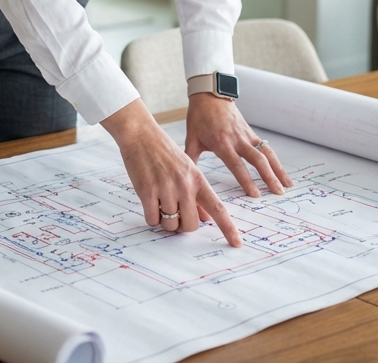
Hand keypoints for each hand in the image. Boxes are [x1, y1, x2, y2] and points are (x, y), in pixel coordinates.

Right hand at [101, 99, 242, 246]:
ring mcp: (166, 188)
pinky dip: (151, 217)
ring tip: (159, 204)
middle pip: (191, 225)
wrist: (140, 134)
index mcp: (197, 179)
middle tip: (174, 213)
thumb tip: (207, 219)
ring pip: (170, 225)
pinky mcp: (147, 191)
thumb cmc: (163, 151)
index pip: (217, 208)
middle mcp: (184, 185)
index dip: (228, 228)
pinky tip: (149, 202)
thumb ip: (197, 193)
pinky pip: (152, 219)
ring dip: (164, 221)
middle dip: (182, 226)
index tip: (237, 244)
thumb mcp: (186, 169)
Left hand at [185, 92, 291, 197]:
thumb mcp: (191, 138)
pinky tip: (282, 173)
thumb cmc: (199, 116)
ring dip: (278, 170)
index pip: (236, 164)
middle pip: (257, 160)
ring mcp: (246, 135)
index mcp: (221, 142)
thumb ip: (190, 158)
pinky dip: (276, 161)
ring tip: (287, 186)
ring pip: (267, 154)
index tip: (255, 194)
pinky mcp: (251, 133)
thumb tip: (185, 178)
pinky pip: (266, 148)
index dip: (246, 179)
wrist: (210, 94)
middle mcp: (237, 139)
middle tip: (277, 193)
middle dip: (269, 177)